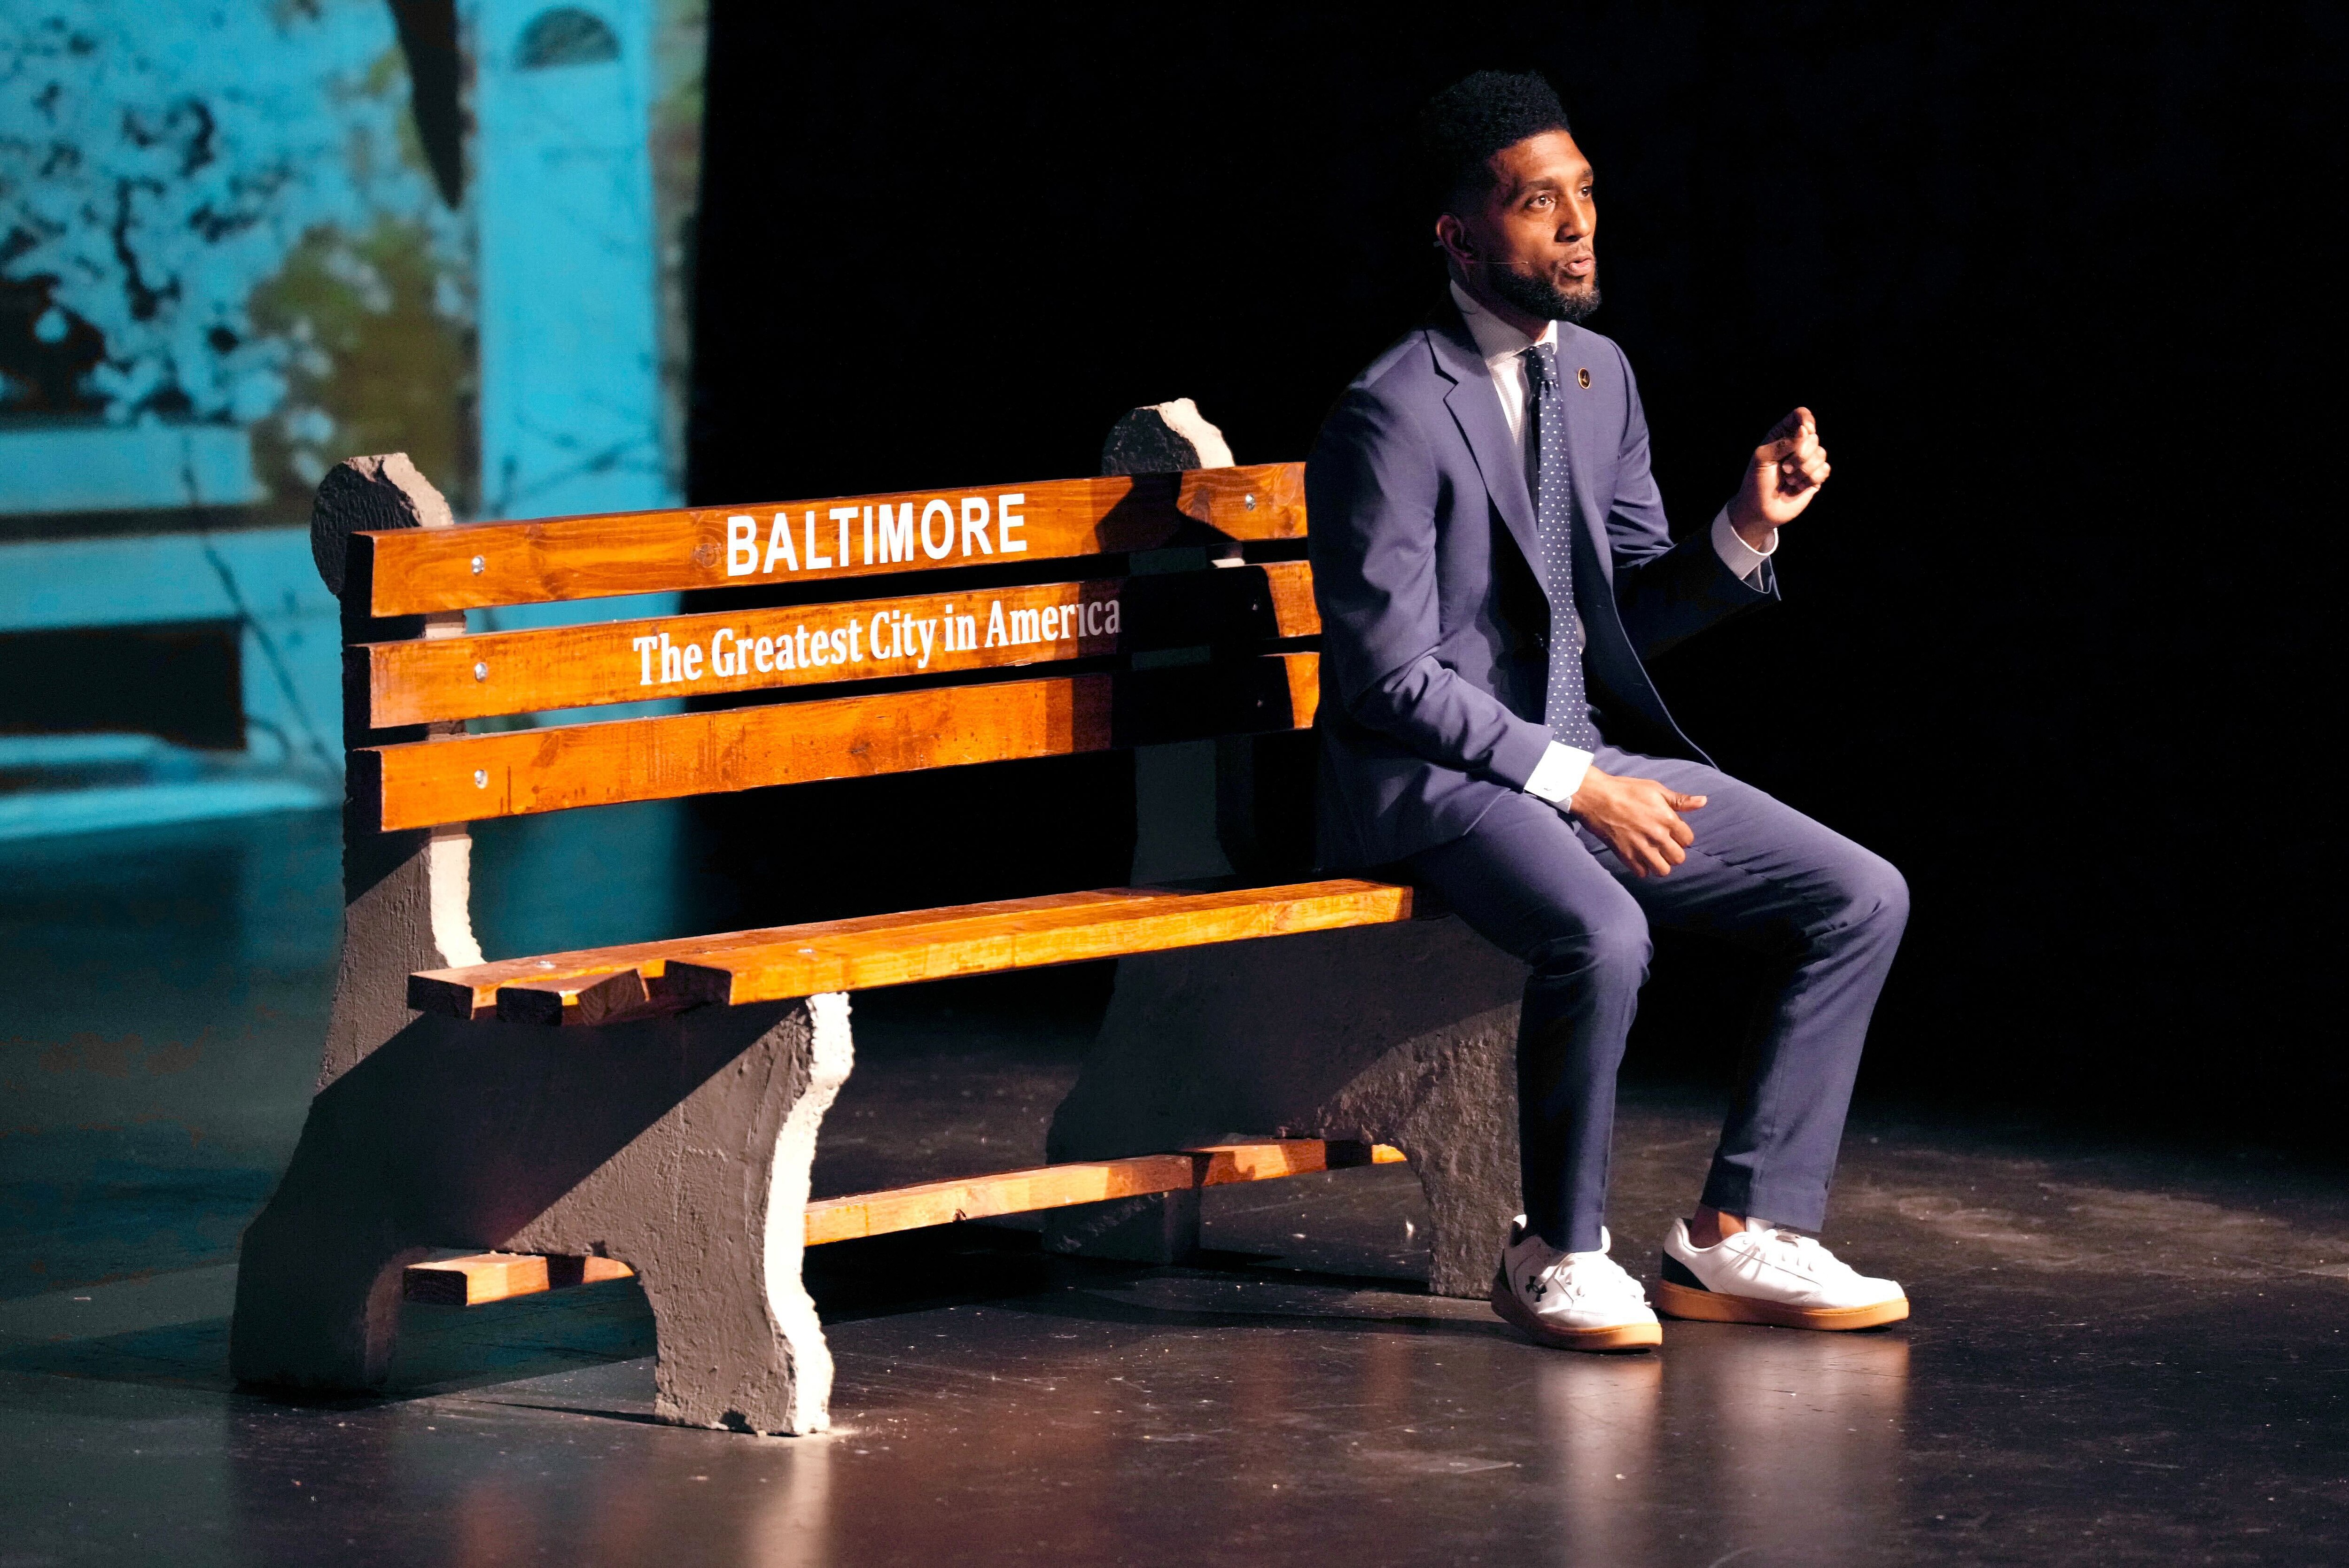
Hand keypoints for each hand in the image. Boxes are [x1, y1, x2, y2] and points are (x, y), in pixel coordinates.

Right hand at [1566, 767, 1705, 877]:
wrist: (1596, 796)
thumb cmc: (1626, 790)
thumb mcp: (1655, 789)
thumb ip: (1680, 800)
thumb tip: (1703, 801)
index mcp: (1668, 819)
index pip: (1688, 840)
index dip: (1682, 836)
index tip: (1672, 832)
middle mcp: (1657, 836)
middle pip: (1678, 858)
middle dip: (1673, 853)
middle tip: (1663, 845)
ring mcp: (1641, 847)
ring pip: (1662, 870)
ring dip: (1660, 864)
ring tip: (1653, 855)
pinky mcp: (1625, 855)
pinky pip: (1642, 873)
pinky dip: (1642, 868)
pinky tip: (1638, 857)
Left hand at [1727, 406, 1829, 547]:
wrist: (1760, 510)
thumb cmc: (1756, 482)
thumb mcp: (1762, 458)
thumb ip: (1783, 443)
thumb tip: (1805, 431)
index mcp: (1782, 435)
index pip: (1800, 416)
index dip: (1806, 420)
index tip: (1805, 430)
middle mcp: (1797, 445)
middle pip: (1813, 437)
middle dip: (1801, 455)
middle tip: (1785, 469)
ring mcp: (1808, 461)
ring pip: (1821, 454)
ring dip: (1804, 470)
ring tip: (1789, 480)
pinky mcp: (1816, 477)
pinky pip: (1825, 470)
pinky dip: (1811, 479)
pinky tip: (1797, 487)